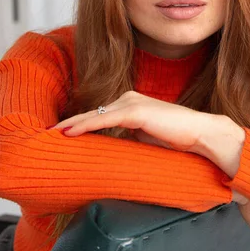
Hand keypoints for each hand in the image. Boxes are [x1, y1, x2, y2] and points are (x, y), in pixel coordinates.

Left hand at [52, 91, 218, 154]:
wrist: (200, 134)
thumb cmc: (177, 140)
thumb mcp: (146, 138)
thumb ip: (129, 139)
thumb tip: (113, 152)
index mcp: (130, 104)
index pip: (99, 115)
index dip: (80, 124)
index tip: (62, 134)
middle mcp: (128, 99)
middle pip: (92, 112)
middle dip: (70, 123)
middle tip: (48, 134)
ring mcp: (132, 103)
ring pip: (94, 115)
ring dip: (72, 125)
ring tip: (52, 134)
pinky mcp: (135, 111)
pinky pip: (104, 119)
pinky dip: (85, 126)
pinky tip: (68, 133)